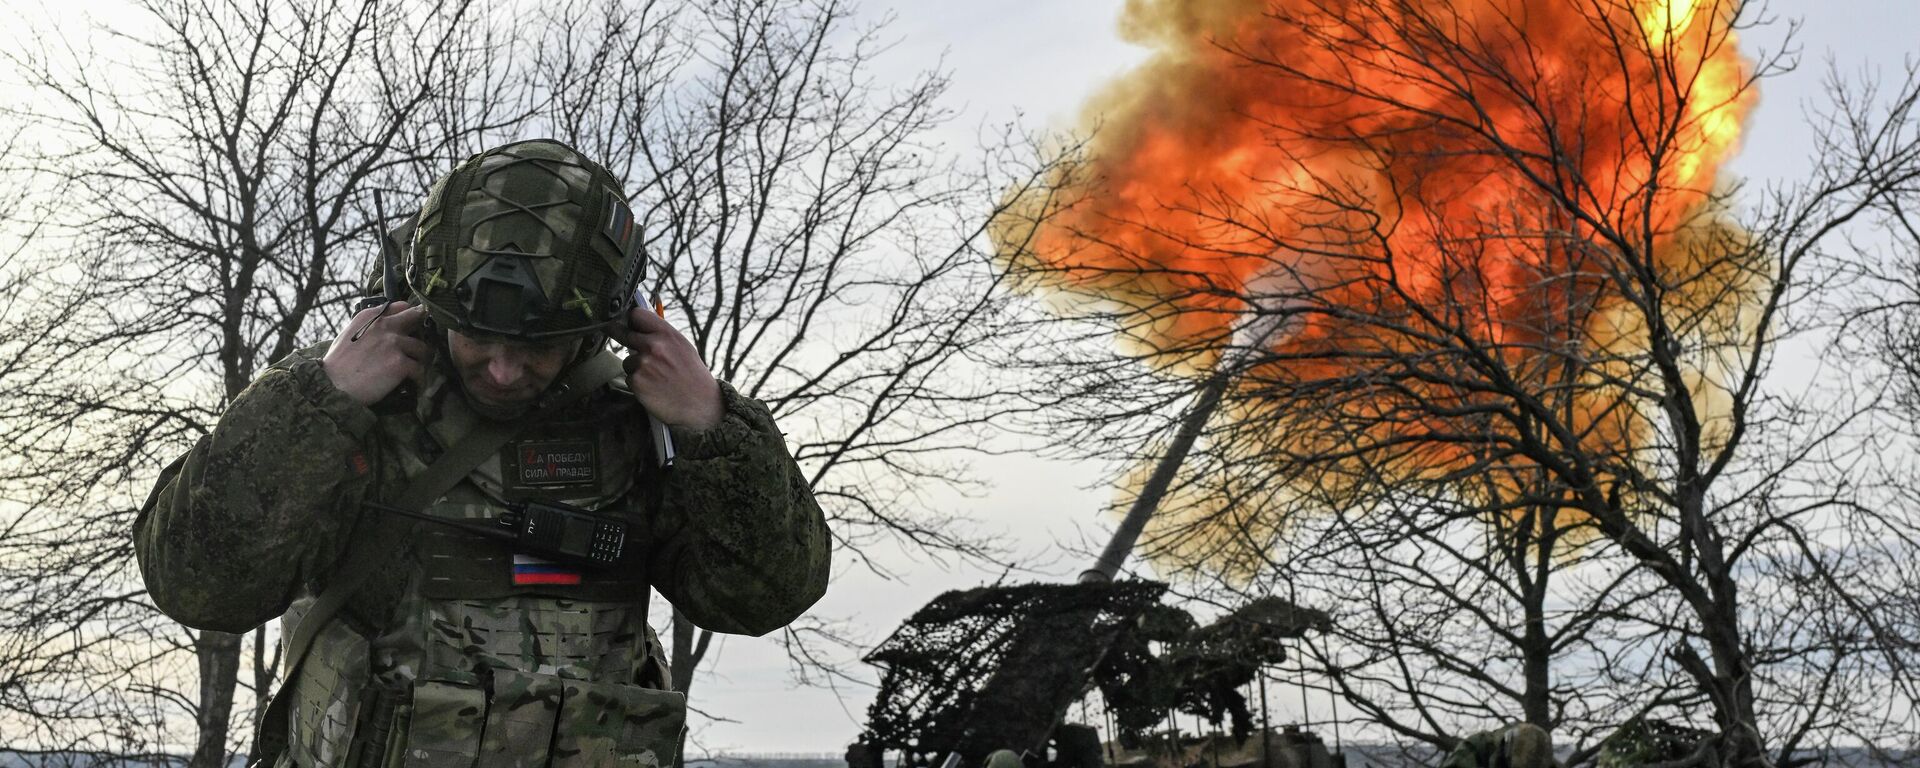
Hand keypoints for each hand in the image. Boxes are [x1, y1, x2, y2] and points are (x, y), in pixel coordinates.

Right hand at [322, 301, 430, 405]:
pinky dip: (417, 378)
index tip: (412, 326)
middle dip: (421, 330)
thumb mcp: (349, 334)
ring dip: (419, 359)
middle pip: (417, 317)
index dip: (409, 316)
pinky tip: (411, 383)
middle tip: (419, 345)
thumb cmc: (338, 364)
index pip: (401, 306)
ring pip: (422, 348)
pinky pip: (419, 370)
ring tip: (412, 370)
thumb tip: (386, 323)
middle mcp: (385, 326)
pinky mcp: (401, 363)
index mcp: (371, 317)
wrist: (332, 386)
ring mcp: (394, 344)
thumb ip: (369, 325)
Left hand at [612, 307, 722, 429]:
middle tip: (635, 351)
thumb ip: (662, 336)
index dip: (632, 321)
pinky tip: (654, 389)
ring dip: (636, 368)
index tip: (630, 326)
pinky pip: (629, 378)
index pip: (637, 315)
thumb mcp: (683, 348)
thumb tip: (641, 326)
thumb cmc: (693, 377)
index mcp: (667, 334)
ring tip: (656, 378)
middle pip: (624, 334)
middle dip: (626, 341)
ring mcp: (643, 363)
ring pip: (627, 361)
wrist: (700, 406)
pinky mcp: (636, 381)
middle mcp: (653, 345)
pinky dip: (638, 384)